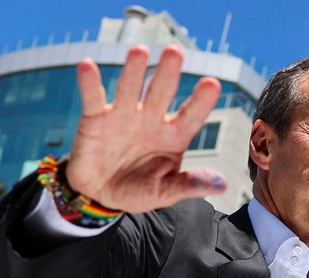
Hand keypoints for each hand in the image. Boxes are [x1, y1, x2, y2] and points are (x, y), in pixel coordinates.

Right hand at [67, 44, 226, 212]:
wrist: (100, 195)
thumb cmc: (139, 191)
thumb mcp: (166, 192)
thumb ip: (190, 185)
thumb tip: (222, 185)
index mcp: (173, 137)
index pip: (191, 116)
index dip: (200, 101)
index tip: (212, 84)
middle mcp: (150, 120)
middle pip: (161, 92)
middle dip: (168, 73)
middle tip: (175, 51)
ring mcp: (123, 116)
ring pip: (129, 89)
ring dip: (134, 70)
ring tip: (140, 51)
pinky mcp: (95, 119)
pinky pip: (93, 98)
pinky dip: (89, 83)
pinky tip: (87, 65)